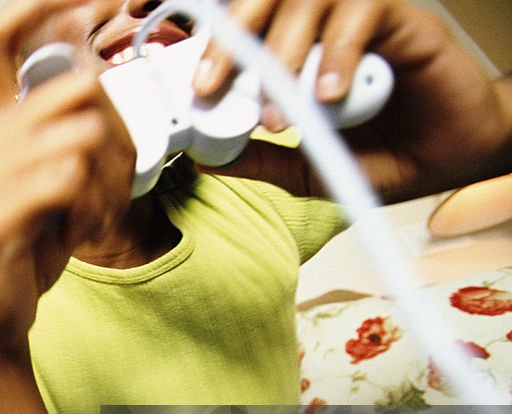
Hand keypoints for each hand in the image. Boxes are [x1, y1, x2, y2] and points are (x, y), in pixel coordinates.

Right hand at [0, 0, 134, 356]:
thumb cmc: (22, 246)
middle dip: (121, 135)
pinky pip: (70, 178)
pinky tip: (76, 233)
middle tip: (113, 183)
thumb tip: (97, 77)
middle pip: (79, 85)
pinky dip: (92, 209)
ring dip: (111, 183)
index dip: (45, 2)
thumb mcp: (44, 177)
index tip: (94, 1)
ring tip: (91, 216)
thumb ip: (62, 128)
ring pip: (86, 134)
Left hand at [192, 0, 511, 201]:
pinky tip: (329, 97)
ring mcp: (358, 17)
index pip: (241, 27)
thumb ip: (263, 161)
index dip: (211, 44)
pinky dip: (338, 55)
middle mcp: (320, 23)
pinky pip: (362, 16)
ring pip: (307, 2)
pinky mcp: (402, 20)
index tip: (191, 86)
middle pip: (263, 4)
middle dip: (229, 45)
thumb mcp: (308, 169)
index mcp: (290, 48)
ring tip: (278, 116)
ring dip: (282, 56)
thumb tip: (207, 158)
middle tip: (210, 89)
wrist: (451, 159)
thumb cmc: (383, 154)